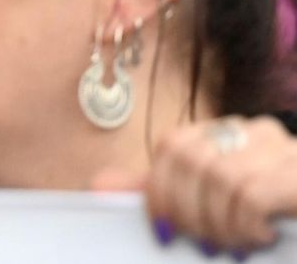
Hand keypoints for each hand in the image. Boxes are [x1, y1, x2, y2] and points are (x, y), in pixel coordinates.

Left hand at [93, 116, 296, 256]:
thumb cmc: (266, 217)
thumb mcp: (208, 204)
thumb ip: (159, 192)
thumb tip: (98, 186)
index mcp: (227, 133)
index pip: (173, 145)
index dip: (160, 189)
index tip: (165, 229)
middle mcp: (256, 132)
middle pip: (193, 160)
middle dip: (187, 211)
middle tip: (202, 244)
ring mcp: (284, 149)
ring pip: (222, 177)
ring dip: (219, 224)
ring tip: (234, 245)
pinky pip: (254, 193)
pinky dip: (247, 224)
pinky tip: (261, 237)